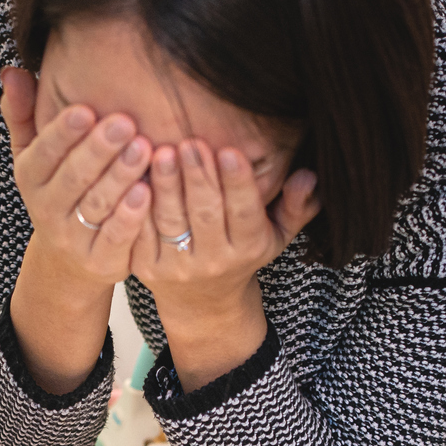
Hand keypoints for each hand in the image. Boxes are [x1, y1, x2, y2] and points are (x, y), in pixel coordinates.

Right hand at [0, 66, 154, 291]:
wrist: (69, 261)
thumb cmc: (60, 192)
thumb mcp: (34, 156)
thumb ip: (23, 114)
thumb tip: (12, 71)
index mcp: (30, 177)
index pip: (43, 153)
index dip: (63, 134)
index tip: (85, 110)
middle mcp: (47, 209)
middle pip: (73, 178)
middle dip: (98, 150)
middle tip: (126, 123)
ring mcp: (73, 238)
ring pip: (97, 205)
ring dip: (120, 177)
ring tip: (144, 149)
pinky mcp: (100, 261)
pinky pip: (115, 238)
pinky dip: (130, 217)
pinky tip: (148, 192)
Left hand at [132, 140, 319, 387]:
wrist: (203, 304)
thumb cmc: (242, 254)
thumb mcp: (277, 234)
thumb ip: (297, 205)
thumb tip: (310, 176)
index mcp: (248, 247)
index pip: (244, 212)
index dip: (237, 183)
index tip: (230, 151)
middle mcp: (214, 261)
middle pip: (206, 214)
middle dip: (198, 176)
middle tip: (191, 141)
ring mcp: (178, 266)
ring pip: (171, 221)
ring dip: (166, 185)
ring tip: (162, 152)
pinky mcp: (146, 268)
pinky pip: (140, 232)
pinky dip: (137, 203)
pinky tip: (136, 174)